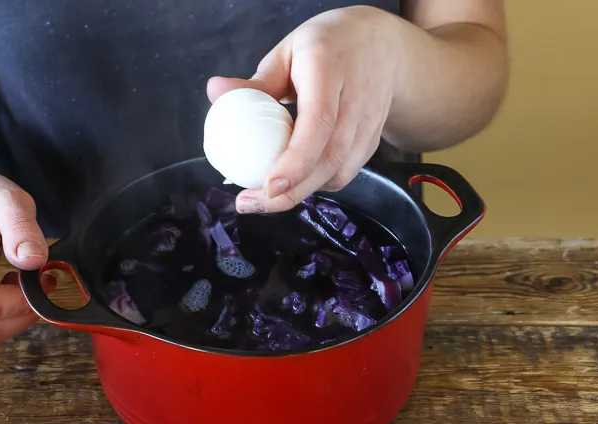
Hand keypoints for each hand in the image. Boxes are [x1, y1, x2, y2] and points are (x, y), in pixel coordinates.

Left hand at [207, 6, 402, 213]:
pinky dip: (316, 184)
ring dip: (301, 192)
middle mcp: (356, 101)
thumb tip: (214, 91)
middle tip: (249, 203)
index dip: (296, 160)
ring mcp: (369, 125)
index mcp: (330, 71)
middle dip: (290, 192)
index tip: (269, 185)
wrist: (384, 47)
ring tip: (263, 198)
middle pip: (330, 158)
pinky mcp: (373, 142)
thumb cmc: (326, 47)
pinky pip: (344, 173)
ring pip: (339, 172)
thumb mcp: (288, 52)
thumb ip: (255, 81)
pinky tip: (292, 183)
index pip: (318, 122)